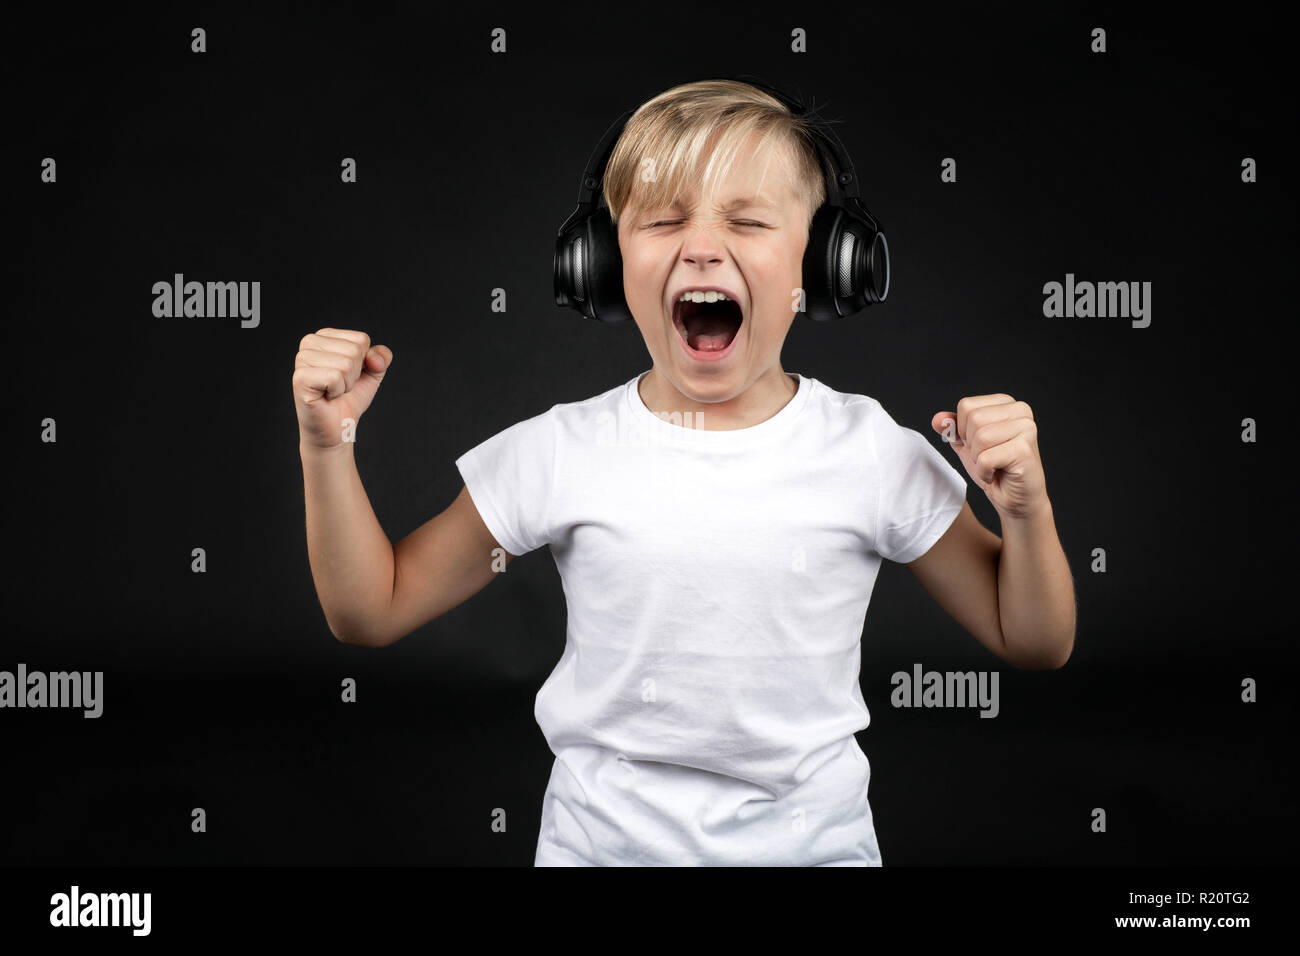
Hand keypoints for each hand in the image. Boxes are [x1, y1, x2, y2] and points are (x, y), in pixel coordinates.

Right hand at [292, 328, 392, 449]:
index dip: (363, 363)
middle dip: (355, 374)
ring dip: (346, 384)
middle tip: (340, 386)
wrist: (337, 427)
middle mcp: (310, 343)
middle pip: (354, 350)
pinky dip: (338, 391)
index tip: (348, 375)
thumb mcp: (372, 374)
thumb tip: (376, 356)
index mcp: (325, 336)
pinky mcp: (300, 378)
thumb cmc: (349, 398)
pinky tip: (327, 396)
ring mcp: (302, 359)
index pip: (361, 339)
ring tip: (333, 391)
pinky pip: (335, 377)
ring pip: (346, 363)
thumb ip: (381, 358)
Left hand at [931, 394, 1047, 519]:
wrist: (1016, 498)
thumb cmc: (995, 469)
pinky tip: (997, 474)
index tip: (980, 445)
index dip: (963, 430)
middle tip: (987, 457)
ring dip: (978, 459)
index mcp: (1006, 403)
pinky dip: (984, 472)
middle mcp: (1020, 410)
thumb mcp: (966, 445)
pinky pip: (986, 458)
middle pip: (973, 419)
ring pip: (980, 437)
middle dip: (972, 445)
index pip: (966, 405)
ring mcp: (1026, 428)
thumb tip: (937, 419)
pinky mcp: (1024, 450)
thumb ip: (951, 428)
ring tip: (993, 465)